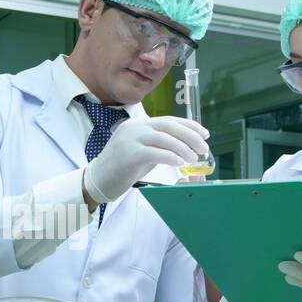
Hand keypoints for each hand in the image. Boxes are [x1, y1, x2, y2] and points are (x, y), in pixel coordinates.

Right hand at [83, 116, 208, 202]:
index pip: (169, 120)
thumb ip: (158, 145)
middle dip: (190, 136)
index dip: (190, 126)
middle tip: (204, 148)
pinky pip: (154, 153)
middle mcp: (134, 128)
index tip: (205, 134)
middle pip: (168, 126)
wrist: (97, 181)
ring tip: (193, 158)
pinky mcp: (128, 155)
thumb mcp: (142, 151)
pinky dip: (170, 156)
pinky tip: (180, 163)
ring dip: (183, 147)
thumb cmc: (122, 169)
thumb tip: (184, 146)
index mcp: (139, 125)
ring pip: (163, 138)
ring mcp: (130, 140)